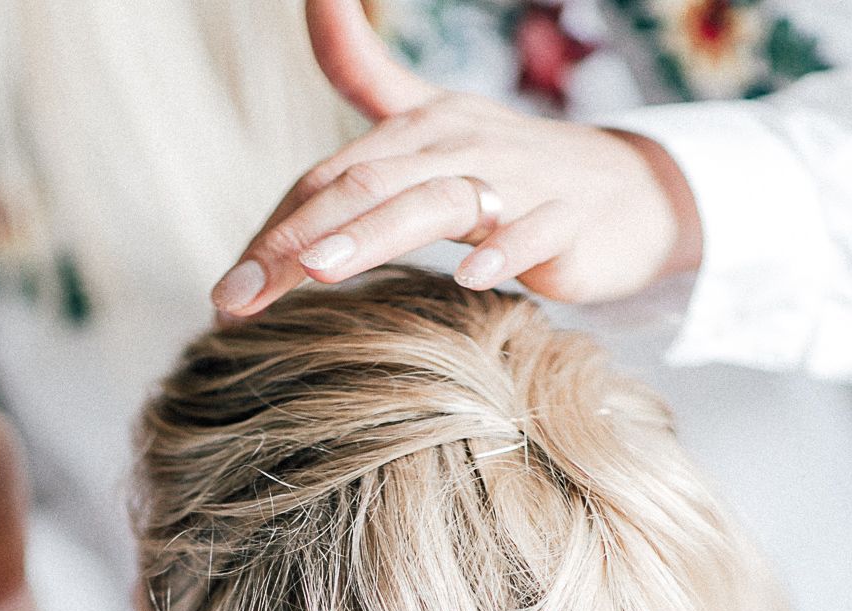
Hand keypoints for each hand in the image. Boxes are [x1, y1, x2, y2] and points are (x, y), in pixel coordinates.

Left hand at [211, 0, 700, 316]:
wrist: (623, 197)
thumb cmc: (511, 170)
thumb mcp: (432, 121)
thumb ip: (364, 72)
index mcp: (420, 129)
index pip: (330, 179)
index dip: (274, 229)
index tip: (228, 292)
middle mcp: (462, 144)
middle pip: (368, 185)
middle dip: (297, 239)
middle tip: (239, 297)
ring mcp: (519, 182)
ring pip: (438, 204)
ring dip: (376, 234)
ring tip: (319, 271)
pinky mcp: (569, 221)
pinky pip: (535, 233)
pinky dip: (506, 253)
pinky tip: (472, 282)